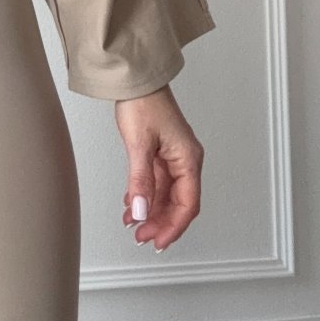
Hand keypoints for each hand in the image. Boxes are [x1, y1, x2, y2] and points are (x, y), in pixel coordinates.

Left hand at [115, 84, 204, 250]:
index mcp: (188, 159)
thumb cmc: (143, 102)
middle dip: (160, 222)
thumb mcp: (139, 144)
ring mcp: (173, 156)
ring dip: (150, 210)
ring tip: (133, 224)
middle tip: (141, 236)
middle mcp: (185, 160)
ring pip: (165, 194)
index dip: (174, 227)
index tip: (158, 241)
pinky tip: (131, 205)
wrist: (135, 79)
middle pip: (177, 202)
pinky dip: (144, 195)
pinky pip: (156, 182)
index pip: (187, 204)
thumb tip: (140, 212)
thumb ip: (140, 181)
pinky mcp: (160, 152)